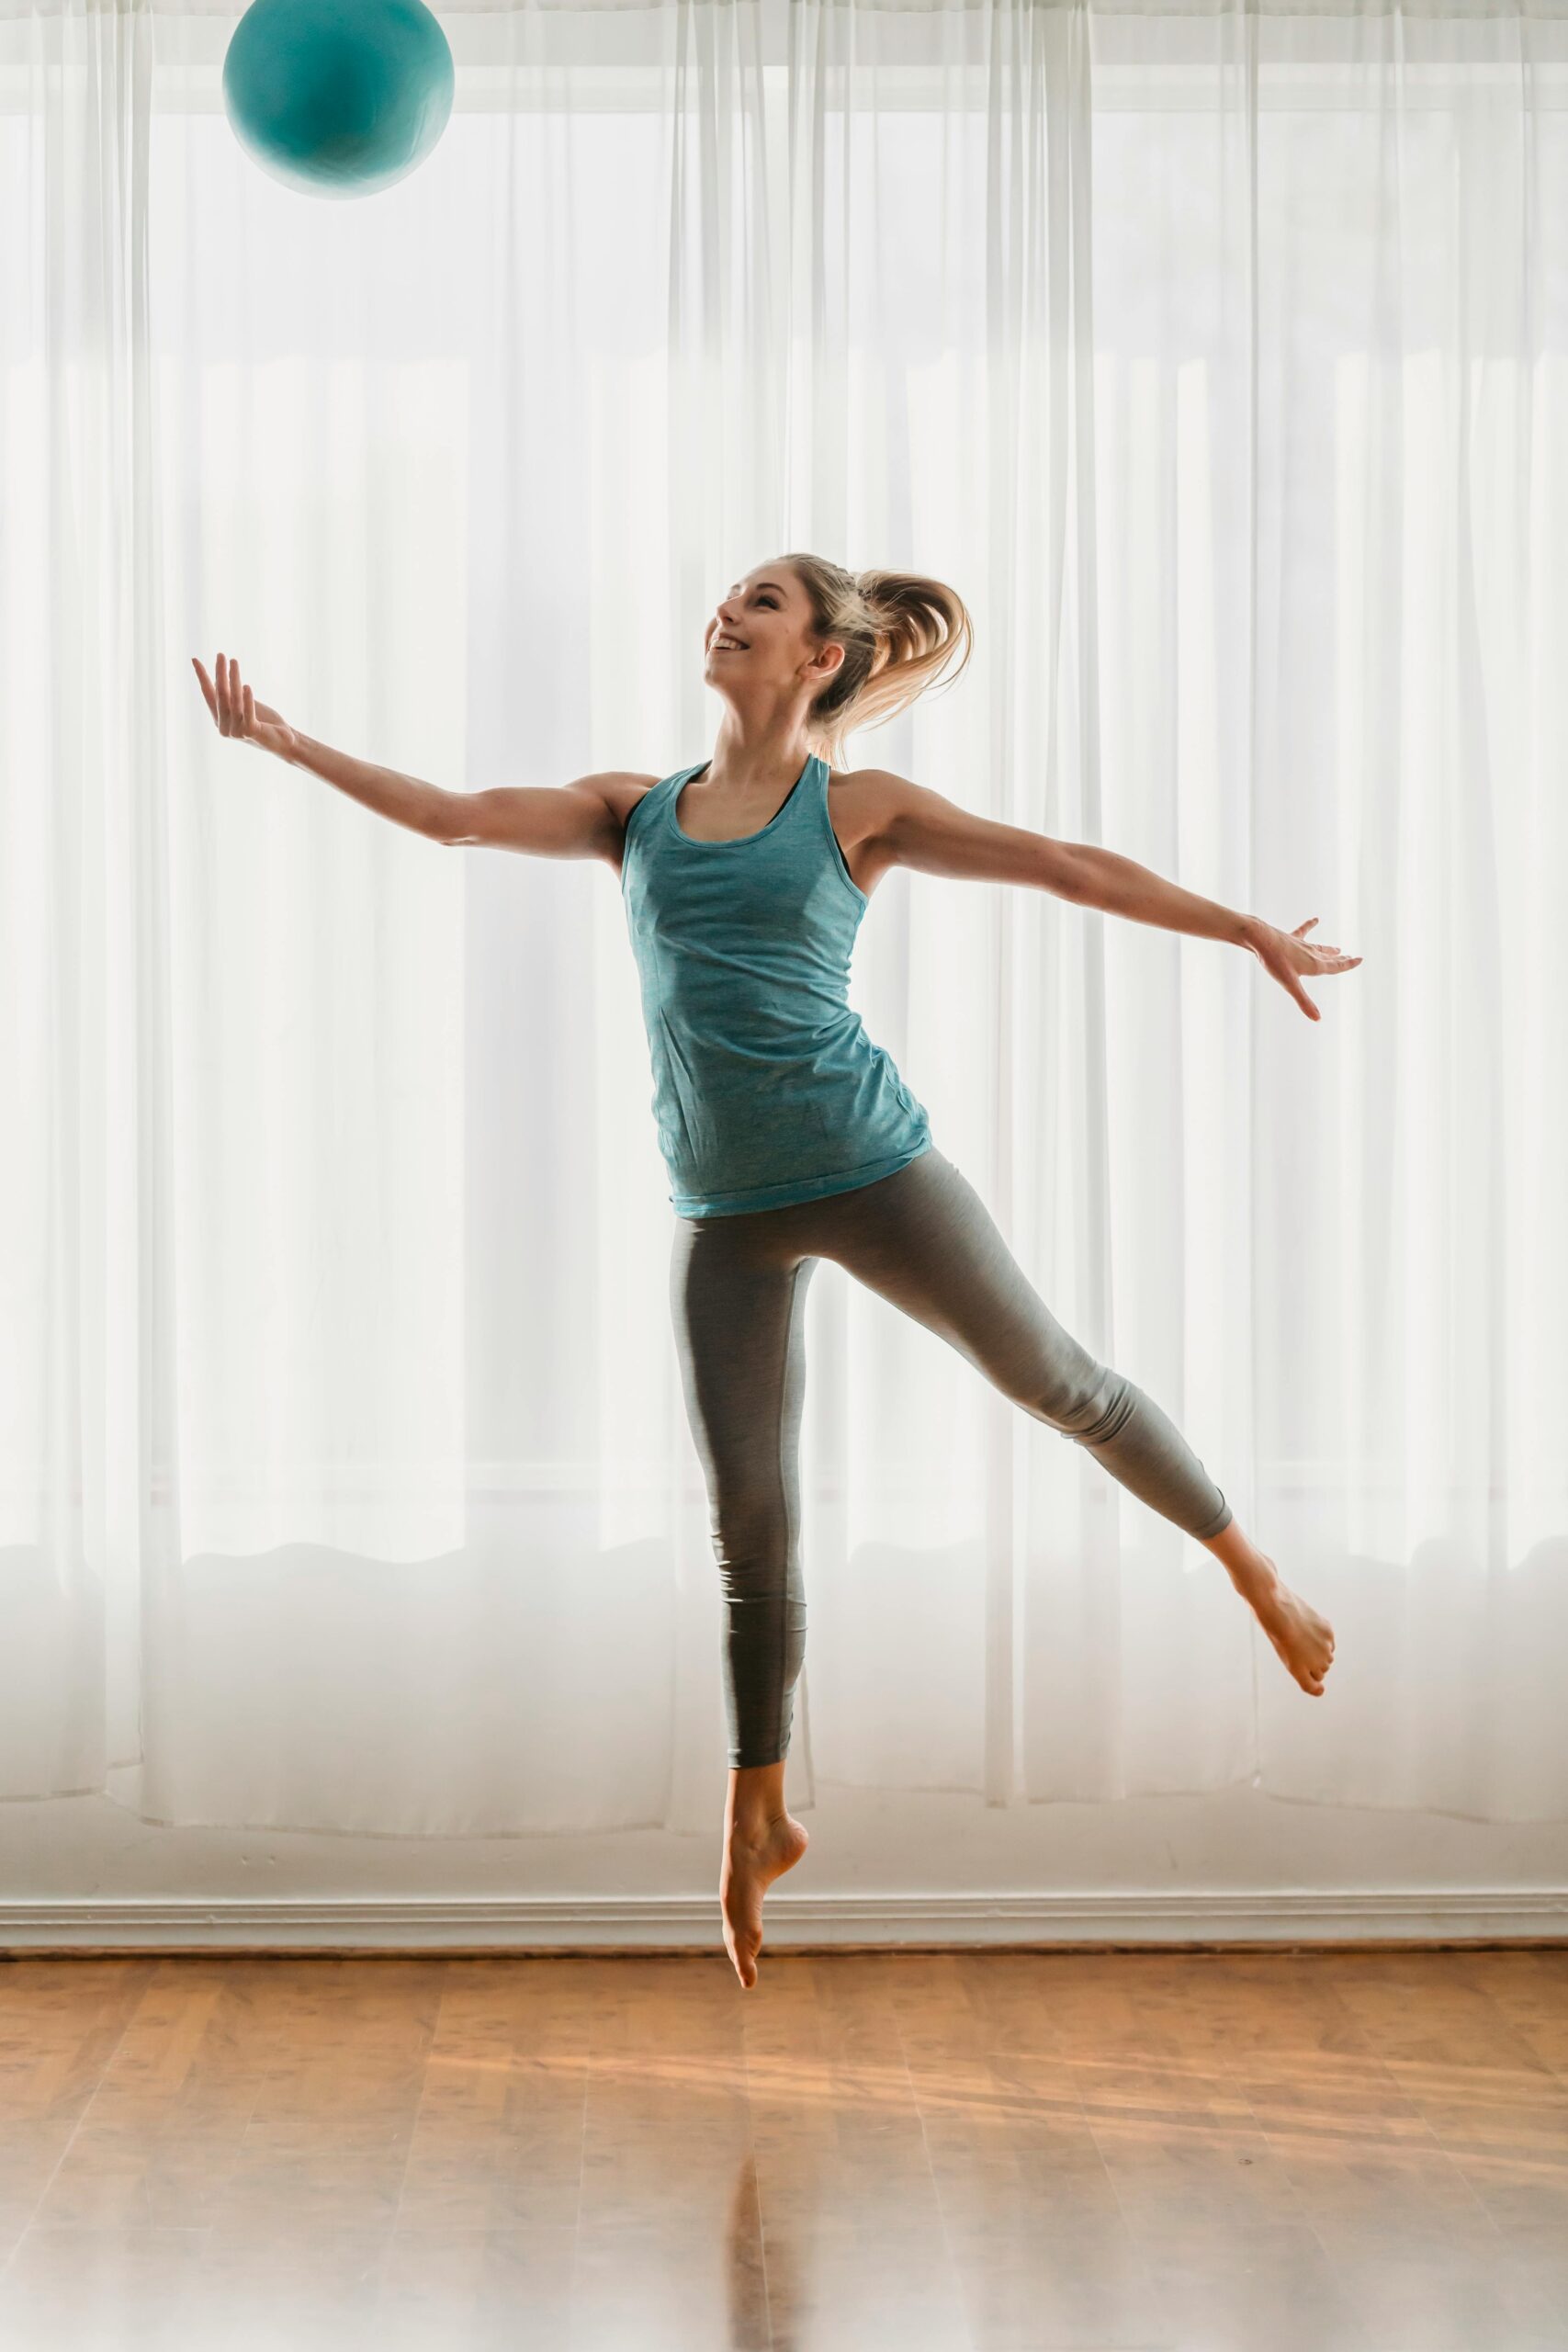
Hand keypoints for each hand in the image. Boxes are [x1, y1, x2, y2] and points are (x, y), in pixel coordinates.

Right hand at [192, 652, 298, 761]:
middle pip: (220, 694)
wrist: (283, 741)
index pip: (208, 694)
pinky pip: (248, 712)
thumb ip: (232, 696)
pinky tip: (247, 686)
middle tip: (221, 654)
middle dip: (220, 673)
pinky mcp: (250, 732)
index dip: (202, 676)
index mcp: (219, 719)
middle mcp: (224, 726)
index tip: (195, 659)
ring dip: (234, 679)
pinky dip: (248, 699)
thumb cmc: (263, 721)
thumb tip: (221, 677)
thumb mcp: (244, 705)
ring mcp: (236, 731)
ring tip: (234, 662)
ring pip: (233, 700)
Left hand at [1242, 915, 1362, 1021]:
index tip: (1360, 959)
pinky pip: (1303, 931)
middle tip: (1351, 957)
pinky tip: (1316, 919)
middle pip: (1329, 957)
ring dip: (1328, 949)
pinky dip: (1310, 925)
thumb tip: (1318, 1019)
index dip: (1348, 964)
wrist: (1261, 939)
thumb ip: (1304, 1002)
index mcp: (1314, 965)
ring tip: (1337, 948)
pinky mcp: (1290, 938)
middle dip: (1341, 959)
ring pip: (1318, 947)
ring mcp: (1301, 944)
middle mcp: (1311, 954)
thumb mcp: (1290, 985)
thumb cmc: (1275, 962)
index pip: (1335, 966)